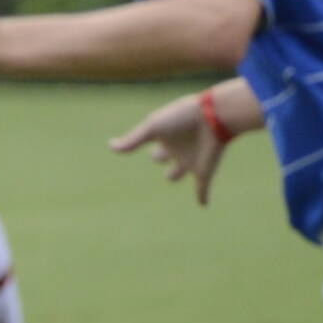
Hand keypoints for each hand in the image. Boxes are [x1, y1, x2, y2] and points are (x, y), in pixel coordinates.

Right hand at [109, 92, 227, 205]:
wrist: (212, 117)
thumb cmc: (181, 118)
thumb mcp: (153, 128)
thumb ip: (133, 140)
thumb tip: (110, 146)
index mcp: (164, 138)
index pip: (150, 146)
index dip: (146, 146)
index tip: (135, 142)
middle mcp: (177, 149)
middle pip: (163, 158)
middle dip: (160, 157)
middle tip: (159, 155)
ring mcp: (191, 161)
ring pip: (178, 173)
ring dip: (174, 175)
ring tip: (172, 176)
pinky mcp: (204, 170)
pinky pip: (202, 187)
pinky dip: (202, 196)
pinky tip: (204, 205)